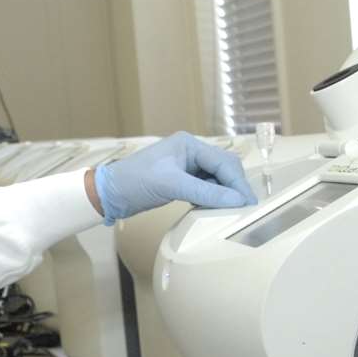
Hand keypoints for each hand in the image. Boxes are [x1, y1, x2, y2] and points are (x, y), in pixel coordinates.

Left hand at [91, 132, 254, 223]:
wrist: (109, 194)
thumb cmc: (135, 182)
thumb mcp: (171, 185)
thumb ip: (205, 192)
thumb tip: (237, 200)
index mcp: (189, 144)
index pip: (223, 162)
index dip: (237, 183)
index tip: (248, 203)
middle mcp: (191, 152)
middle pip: (224, 169)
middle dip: (235, 187)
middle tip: (246, 209)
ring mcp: (186, 167)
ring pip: (216, 180)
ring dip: (224, 194)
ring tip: (233, 212)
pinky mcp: (181, 181)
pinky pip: (205, 188)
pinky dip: (212, 199)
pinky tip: (215, 210)